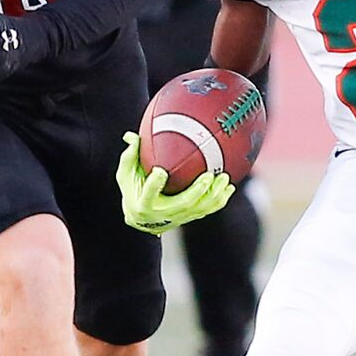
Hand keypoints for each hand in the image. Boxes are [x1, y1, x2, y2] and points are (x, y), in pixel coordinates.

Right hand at [115, 136, 233, 233]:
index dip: (154, 184)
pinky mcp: (189, 217)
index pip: (148, 194)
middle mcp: (162, 213)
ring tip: (224, 178)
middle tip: (209, 175)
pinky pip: (207, 210)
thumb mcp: (126, 176)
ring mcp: (178, 217)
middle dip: (198, 190)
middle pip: (184, 203)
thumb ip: (130, 157)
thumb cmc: (133, 191)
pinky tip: (229, 188)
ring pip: (200, 208)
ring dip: (214, 194)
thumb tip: (131, 136)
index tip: (160, 171)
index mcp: (144, 203)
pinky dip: (219, 200)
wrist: (141, 220)